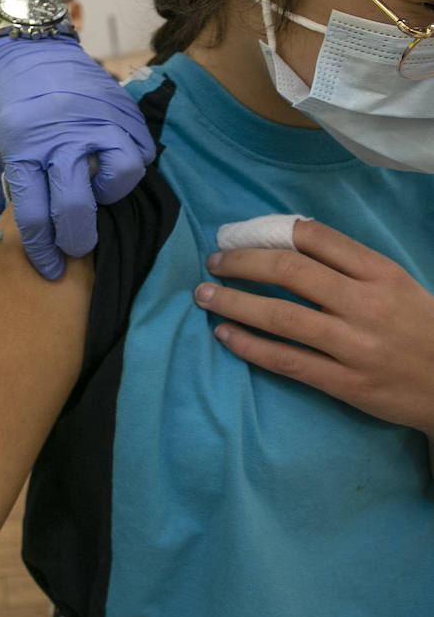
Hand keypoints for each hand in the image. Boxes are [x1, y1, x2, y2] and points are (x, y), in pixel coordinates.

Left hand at [0, 36, 154, 279]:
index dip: (43, 250)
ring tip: (93, 192)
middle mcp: (61, 135)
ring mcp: (96, 120)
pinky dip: (127, 166)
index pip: (34, 215)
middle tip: (74, 247)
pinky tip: (108, 166)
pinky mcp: (121, 108)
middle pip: (77, 208)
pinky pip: (138, 151)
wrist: (25, 42)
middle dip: (76, 240)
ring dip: (109, 195)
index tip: (49, 268)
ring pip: (121, 176)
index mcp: (22, 146)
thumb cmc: (1, 97)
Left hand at [194, 219, 433, 437]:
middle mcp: (367, 305)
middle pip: (289, 272)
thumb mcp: (396, 284)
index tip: (238, 235)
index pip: (314, 237)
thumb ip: (349, 264)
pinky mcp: (345, 383)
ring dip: (233, 303)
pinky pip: (286, 360)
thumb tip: (285, 238)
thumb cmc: (418, 327)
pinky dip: (249, 346)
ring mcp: (355, 346)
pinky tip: (224, 334)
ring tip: (204, 296)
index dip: (266, 232)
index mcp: (381, 273)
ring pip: (280, 317)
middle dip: (241, 263)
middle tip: (213, 262)